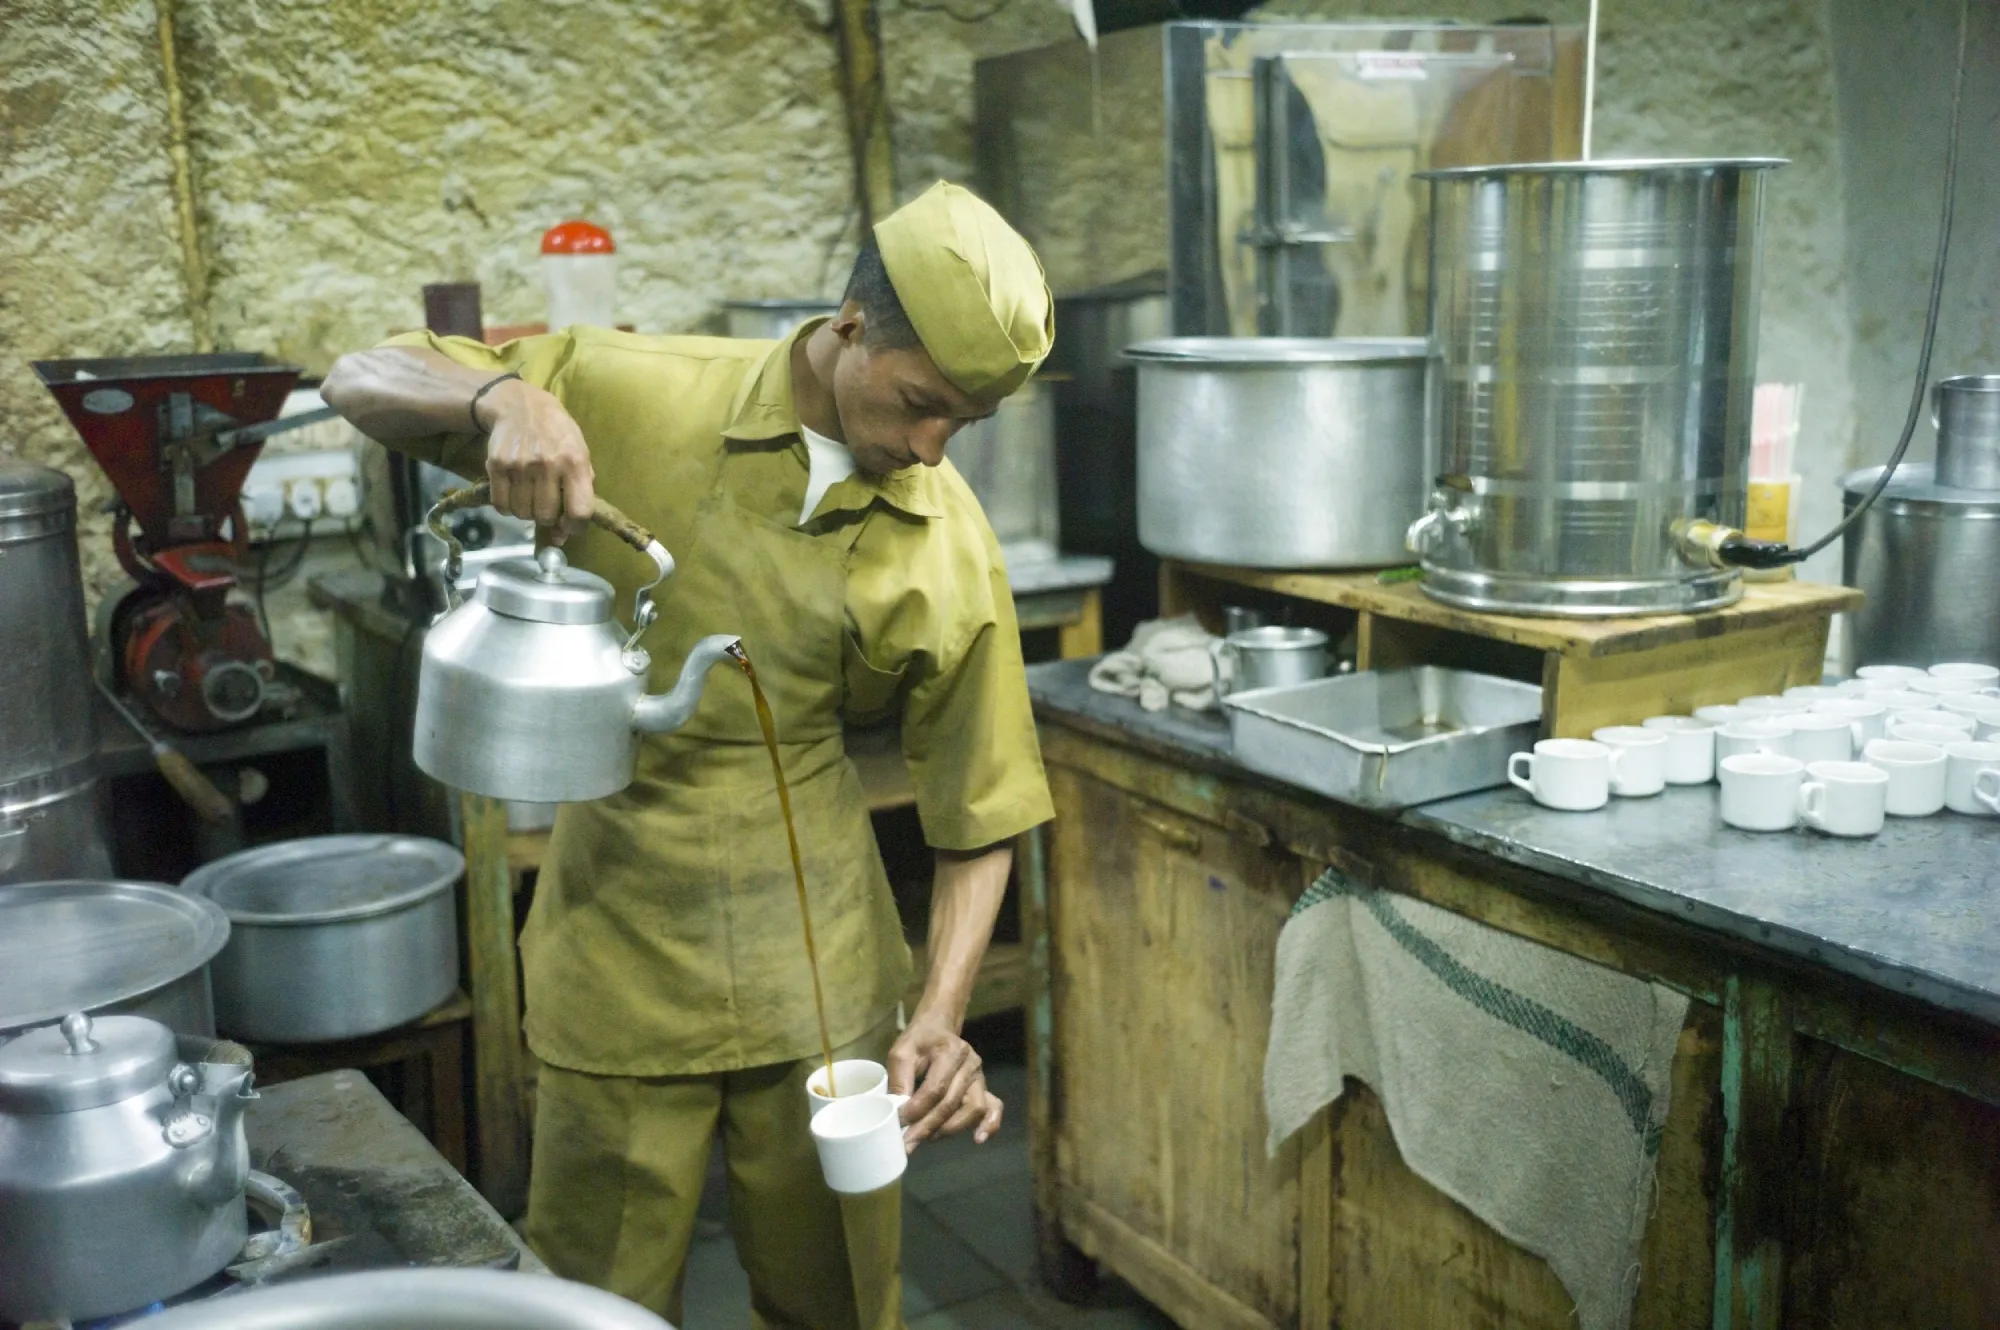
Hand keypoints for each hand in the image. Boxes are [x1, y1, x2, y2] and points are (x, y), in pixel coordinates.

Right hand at [477, 379, 594, 540]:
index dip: (575, 528)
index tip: (570, 526)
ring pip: (522, 514)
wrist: (520, 405)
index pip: (579, 511)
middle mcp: (547, 465)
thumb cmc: (557, 433)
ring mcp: (520, 465)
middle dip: (547, 518)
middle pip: (546, 516)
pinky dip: (508, 507)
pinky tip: (514, 493)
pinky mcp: (497, 465)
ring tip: (530, 495)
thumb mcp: (580, 453)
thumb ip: (579, 491)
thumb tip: (563, 535)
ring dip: (526, 512)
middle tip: (546, 505)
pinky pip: (501, 505)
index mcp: (575, 462)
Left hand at [885, 1011, 1003, 1150]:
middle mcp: (971, 1064)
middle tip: (908, 1142)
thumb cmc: (919, 1041)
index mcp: (951, 1050)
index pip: (936, 1087)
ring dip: (949, 1129)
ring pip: (973, 1110)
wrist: (938, 1029)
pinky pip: (994, 1108)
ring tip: (926, 1138)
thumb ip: (899, 1080)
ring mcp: (980, 1077)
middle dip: (928, 1126)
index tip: (899, 1121)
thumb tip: (898, 1112)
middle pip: (952, 1103)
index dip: (917, 1109)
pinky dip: (989, 1125)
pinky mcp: (984, 1089)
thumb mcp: (902, 1053)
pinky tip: (978, 1139)